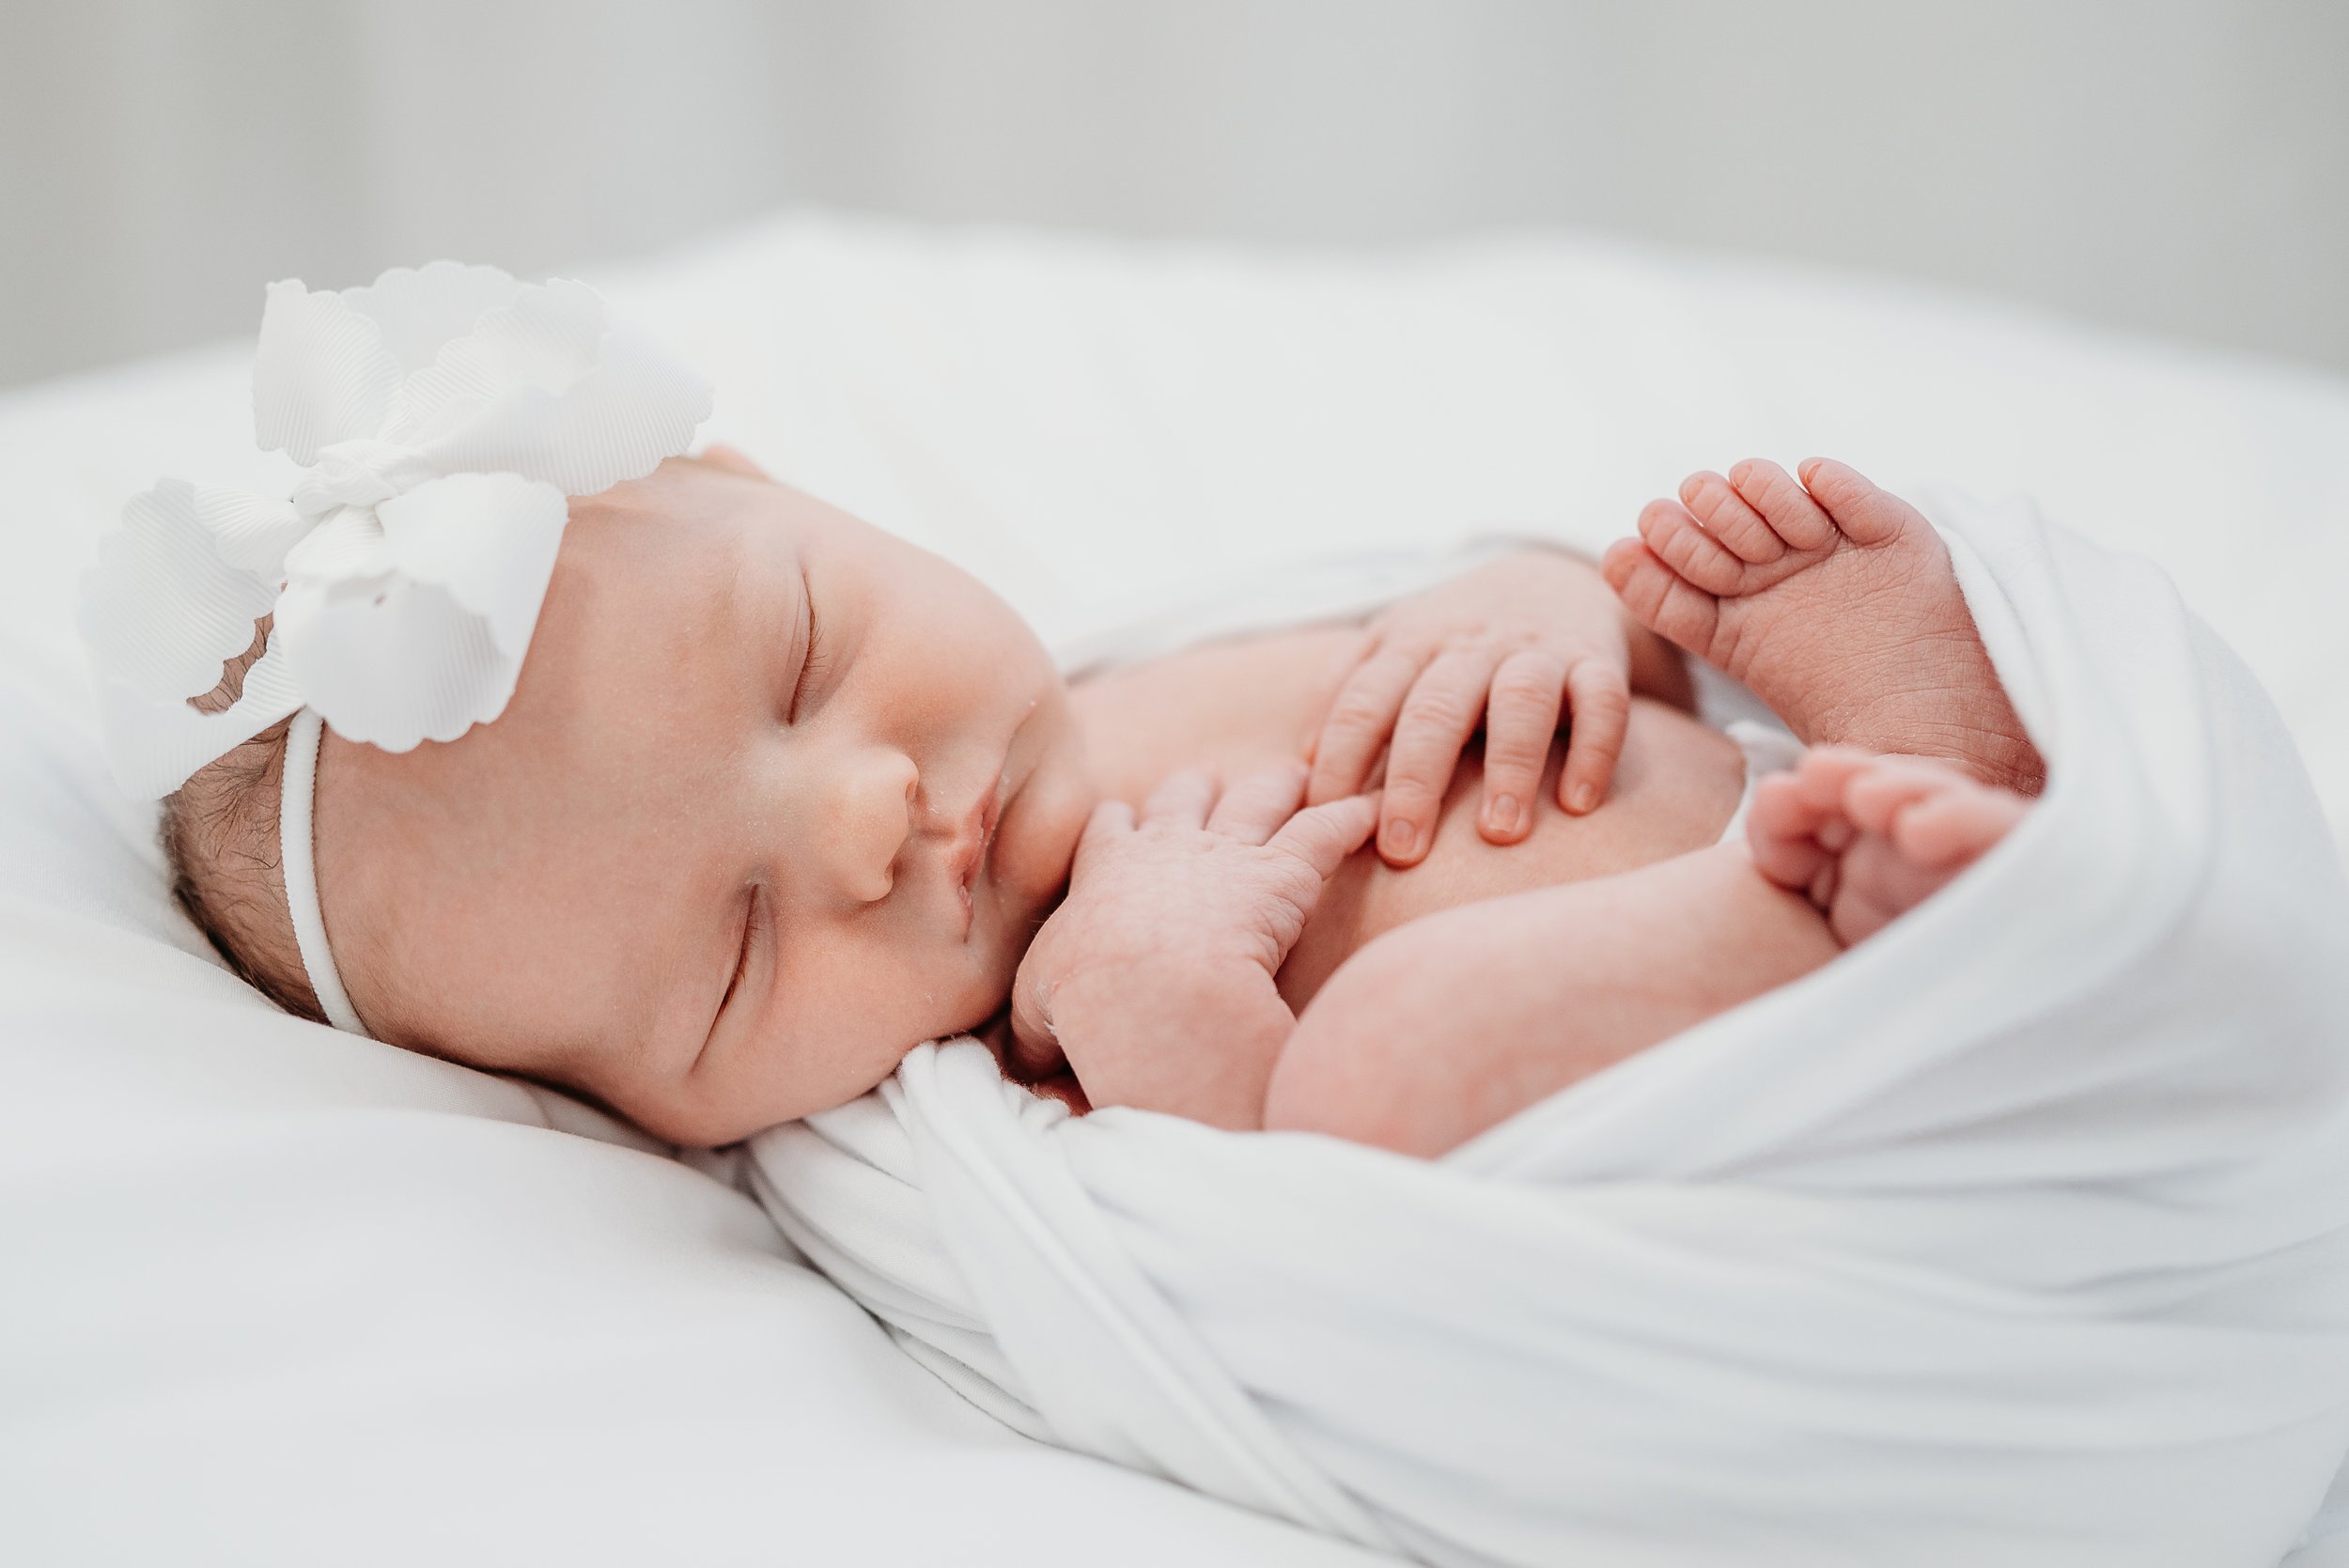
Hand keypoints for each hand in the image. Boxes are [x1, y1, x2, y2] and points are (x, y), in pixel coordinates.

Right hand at [1008, 762, 1376, 1127]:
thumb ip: (1032, 1031)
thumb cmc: (1088, 1004)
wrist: (1149, 993)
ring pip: (1258, 799)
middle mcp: (1166, 848)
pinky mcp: (1284, 874)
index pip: (1110, 829)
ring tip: (1296, 772)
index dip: (1121, 823)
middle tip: (1208, 777)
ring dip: (1279, 784)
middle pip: (1183, 797)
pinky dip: (1353, 816)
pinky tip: (1374, 807)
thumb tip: (1022, 1064)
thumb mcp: (1037, 1016)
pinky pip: (1325, 832)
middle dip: (1196, 787)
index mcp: (1105, 873)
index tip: (1126, 819)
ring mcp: (1228, 855)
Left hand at [1305, 549, 1633, 866]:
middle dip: (1414, 781)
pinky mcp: (1596, 660)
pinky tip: (1577, 804)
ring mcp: (1536, 650)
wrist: (1551, 576)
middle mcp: (1470, 645)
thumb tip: (1302, 764)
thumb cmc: (1454, 639)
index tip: (1322, 820)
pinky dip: (1594, 749)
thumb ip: (1346, 692)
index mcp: (1409, 644)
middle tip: (1401, 851)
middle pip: (1435, 709)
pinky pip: (1603, 700)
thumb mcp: (1392, 645)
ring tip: (1499, 834)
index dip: (1341, 759)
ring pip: (1520, 702)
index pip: (1363, 702)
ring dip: (1509, 768)